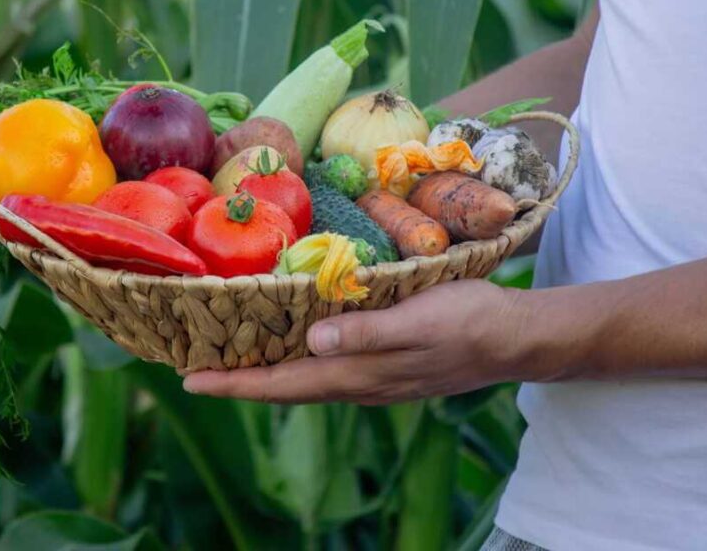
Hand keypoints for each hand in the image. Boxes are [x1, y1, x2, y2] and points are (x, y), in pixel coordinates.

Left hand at [182, 279, 530, 404]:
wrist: (515, 339)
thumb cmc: (469, 320)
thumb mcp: (418, 319)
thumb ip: (366, 333)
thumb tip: (312, 343)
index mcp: (360, 373)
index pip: (283, 383)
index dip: (235, 384)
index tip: (191, 381)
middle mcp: (359, 383)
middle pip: (286, 388)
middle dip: (238, 384)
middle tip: (194, 374)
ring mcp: (373, 380)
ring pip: (304, 383)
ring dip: (263, 377)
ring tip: (229, 364)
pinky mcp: (386, 369)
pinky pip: (326, 373)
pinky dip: (295, 366)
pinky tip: (290, 351)